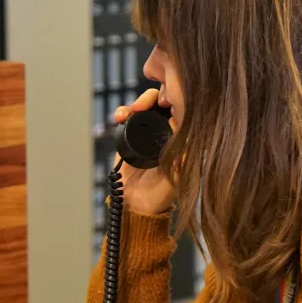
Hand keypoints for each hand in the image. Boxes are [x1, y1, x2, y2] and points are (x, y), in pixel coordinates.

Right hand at [113, 89, 176, 214]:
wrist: (136, 204)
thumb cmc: (161, 193)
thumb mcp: (178, 173)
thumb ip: (182, 153)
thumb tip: (179, 123)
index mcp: (181, 137)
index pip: (180, 109)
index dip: (172, 101)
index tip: (164, 103)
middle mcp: (166, 131)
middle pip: (162, 101)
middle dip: (150, 98)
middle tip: (142, 106)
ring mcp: (148, 132)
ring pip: (145, 105)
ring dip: (137, 102)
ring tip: (131, 111)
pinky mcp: (131, 135)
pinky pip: (127, 116)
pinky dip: (123, 111)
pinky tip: (120, 116)